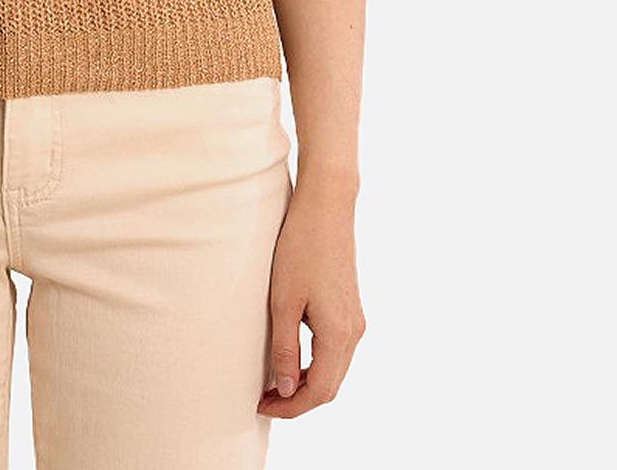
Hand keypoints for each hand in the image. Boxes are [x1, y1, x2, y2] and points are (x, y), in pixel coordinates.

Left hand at [258, 184, 366, 416]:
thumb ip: (285, 348)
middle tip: (264, 400)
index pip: (319, 391)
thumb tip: (286, 389)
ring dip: (306, 384)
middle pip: (330, 386)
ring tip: (273, 383)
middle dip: (298, 401)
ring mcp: (355, 320)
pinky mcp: (350, 309)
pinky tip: (291, 358)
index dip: (290, 407)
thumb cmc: (301, 249)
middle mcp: (354, 332)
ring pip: (335, 370)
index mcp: (339, 334)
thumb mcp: (284, 302)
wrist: (326, 208)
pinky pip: (336, 351)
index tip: (261, 406)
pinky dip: (315, 364)